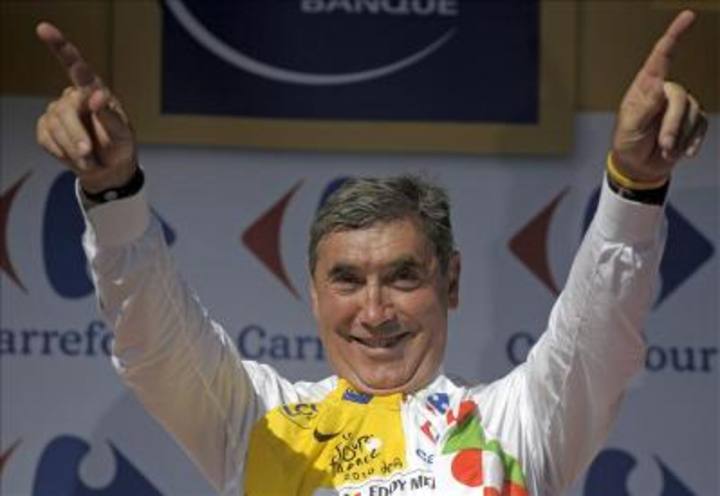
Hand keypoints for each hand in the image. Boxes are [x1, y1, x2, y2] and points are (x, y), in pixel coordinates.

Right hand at [35, 22, 136, 193]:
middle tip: (89, 153)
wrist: (109, 168)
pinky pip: (46, 139)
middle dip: (77, 136)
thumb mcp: (123, 134)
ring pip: (54, 127)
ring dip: (73, 149)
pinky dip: (62, 153)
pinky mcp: (46, 128)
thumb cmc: (120, 146)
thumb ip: (110, 116)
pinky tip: (75, 155)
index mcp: (94, 91)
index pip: (77, 68)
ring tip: (89, 157)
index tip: (45, 29)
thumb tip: (96, 96)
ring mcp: (58, 112)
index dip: (60, 46)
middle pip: (65, 111)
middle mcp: (74, 97)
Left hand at [612, 10, 707, 183]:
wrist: (638, 165)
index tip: (687, 16)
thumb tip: (658, 86)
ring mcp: (680, 106)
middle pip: (680, 98)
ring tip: (663, 149)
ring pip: (692, 115)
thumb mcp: (629, 128)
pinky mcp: (692, 121)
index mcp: (645, 88)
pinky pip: (701, 128)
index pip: (660, 58)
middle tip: (663, 144)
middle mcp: (665, 92)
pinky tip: (681, 152)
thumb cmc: (628, 143)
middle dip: (672, 125)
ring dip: (678, 138)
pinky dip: (690, 143)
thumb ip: (644, 108)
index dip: (674, 36)